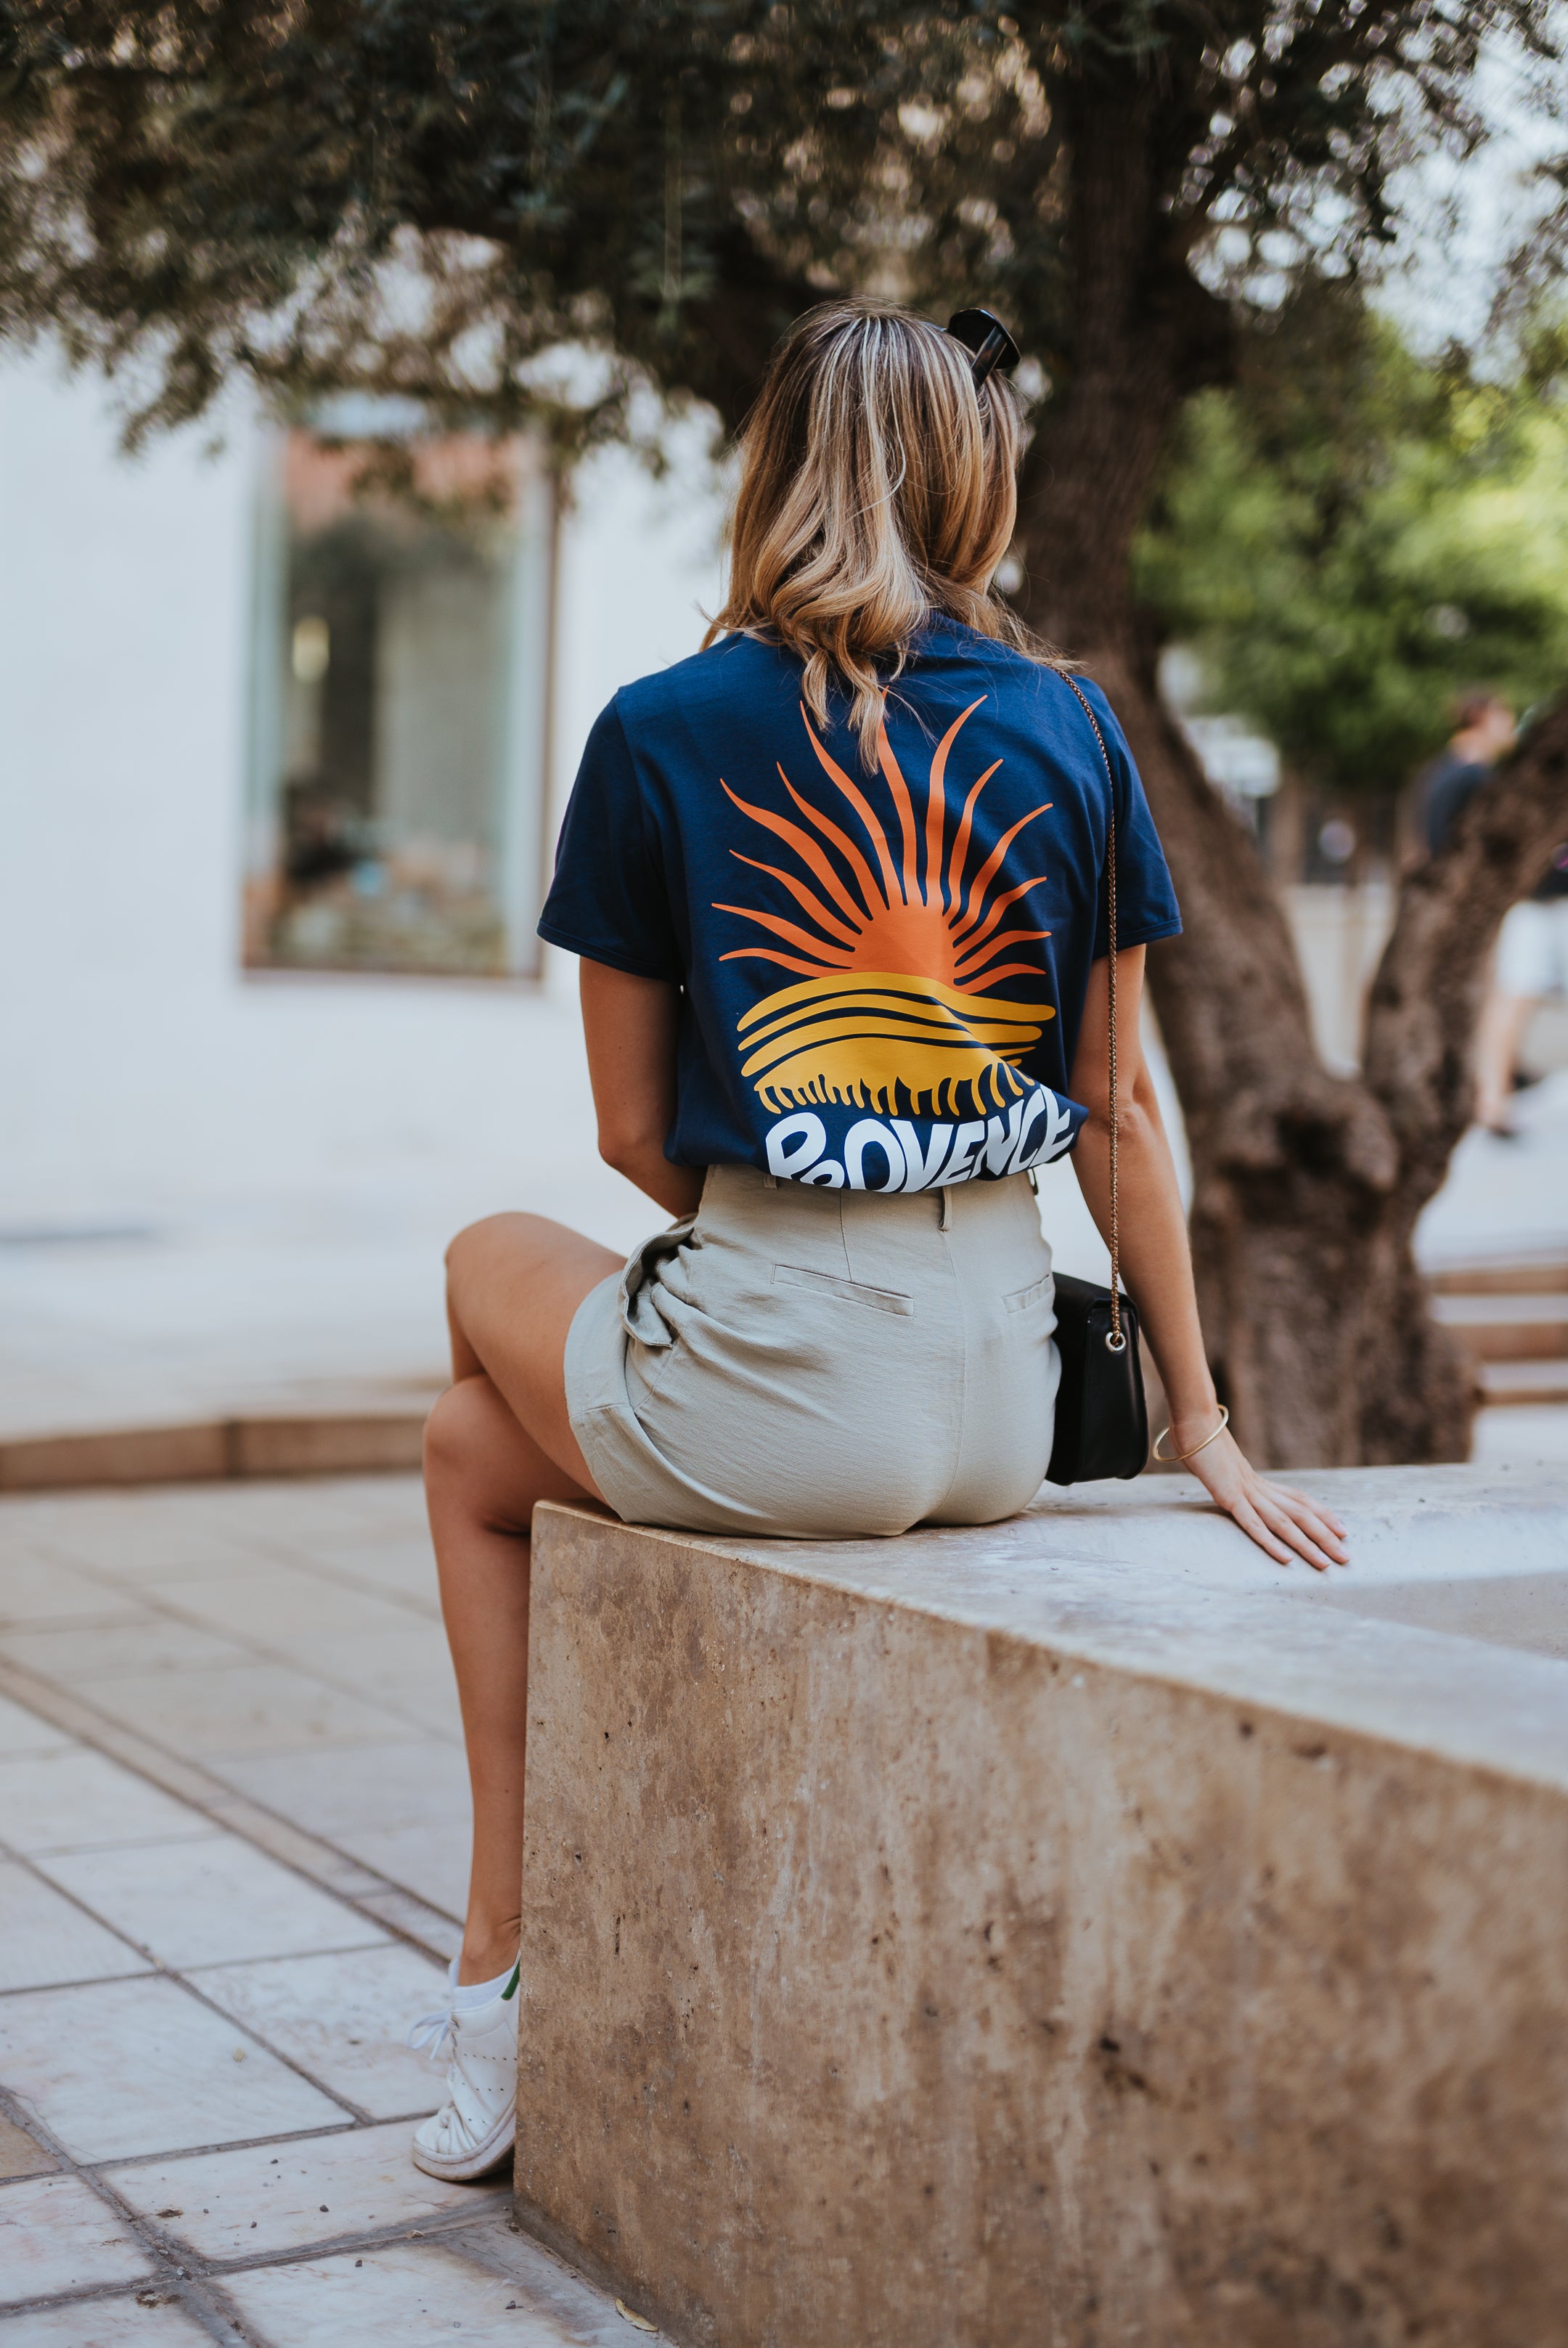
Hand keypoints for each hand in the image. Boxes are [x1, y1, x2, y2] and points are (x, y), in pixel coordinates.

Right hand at [1173, 1423, 1348, 1571]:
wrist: (1193, 1423)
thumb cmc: (1202, 1443)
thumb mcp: (1221, 1466)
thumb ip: (1229, 1477)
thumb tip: (1227, 1482)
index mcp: (1260, 1481)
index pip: (1300, 1499)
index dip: (1324, 1515)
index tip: (1343, 1531)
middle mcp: (1260, 1487)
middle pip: (1301, 1514)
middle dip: (1325, 1537)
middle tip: (1346, 1558)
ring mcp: (1246, 1492)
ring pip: (1284, 1522)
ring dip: (1307, 1544)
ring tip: (1326, 1564)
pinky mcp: (1229, 1497)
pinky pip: (1253, 1524)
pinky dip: (1271, 1542)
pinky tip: (1286, 1558)